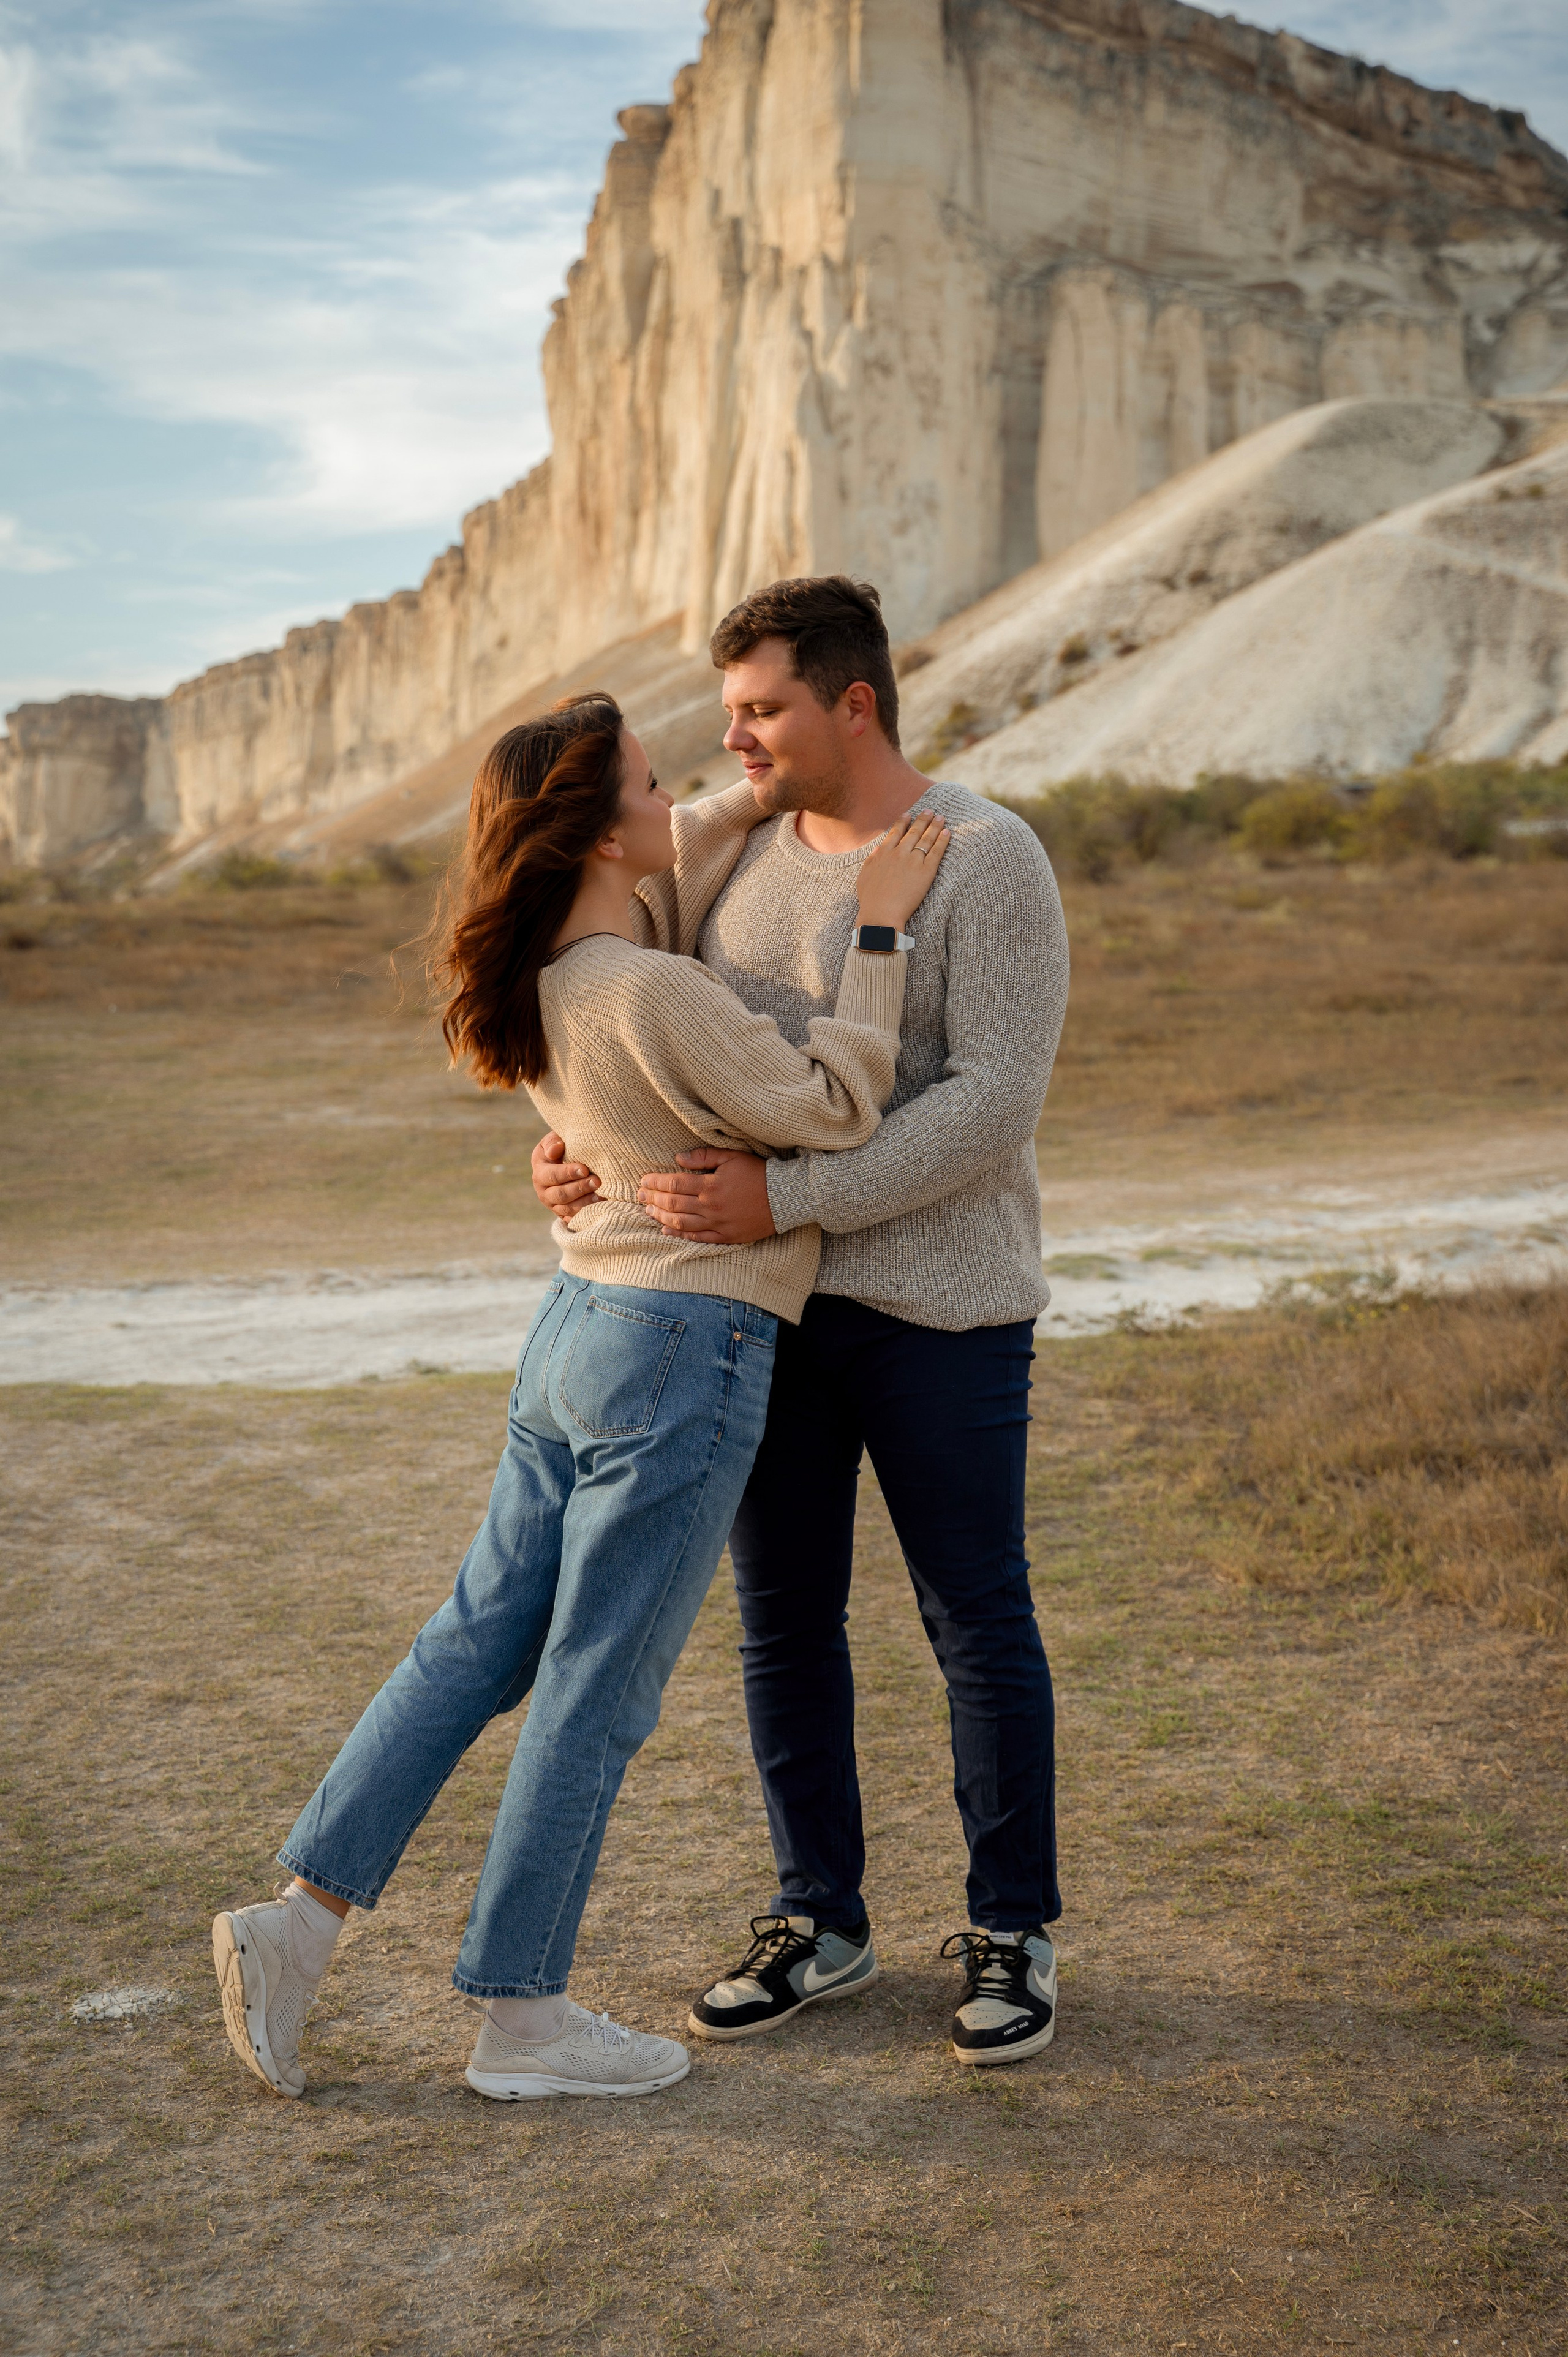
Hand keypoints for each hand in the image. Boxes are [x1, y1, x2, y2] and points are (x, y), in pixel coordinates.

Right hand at [531, 1131, 600, 1228]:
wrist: (567, 1164)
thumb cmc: (563, 1148)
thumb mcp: (554, 1141)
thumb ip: (553, 1142)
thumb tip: (554, 1151)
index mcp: (540, 1173)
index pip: (552, 1175)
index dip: (568, 1173)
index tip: (584, 1169)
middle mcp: (544, 1192)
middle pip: (561, 1194)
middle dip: (580, 1188)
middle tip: (597, 1182)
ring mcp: (555, 1206)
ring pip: (568, 1209)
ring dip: (586, 1203)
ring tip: (602, 1195)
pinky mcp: (565, 1215)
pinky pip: (575, 1219)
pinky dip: (587, 1215)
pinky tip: (601, 1207)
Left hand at [637, 1149, 775, 1242]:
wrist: (784, 1197)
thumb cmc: (758, 1173)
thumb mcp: (732, 1157)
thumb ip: (704, 1156)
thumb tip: (678, 1158)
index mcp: (710, 1185)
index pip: (674, 1183)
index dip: (655, 1182)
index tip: (643, 1180)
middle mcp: (710, 1206)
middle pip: (673, 1204)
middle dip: (652, 1199)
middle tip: (638, 1195)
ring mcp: (717, 1224)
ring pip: (681, 1222)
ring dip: (660, 1217)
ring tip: (647, 1211)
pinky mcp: (725, 1236)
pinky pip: (697, 1238)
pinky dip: (679, 1234)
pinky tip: (665, 1230)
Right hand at [856, 807, 950, 932]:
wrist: (881, 914)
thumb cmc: (871, 899)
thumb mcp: (865, 875)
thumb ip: (872, 859)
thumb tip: (879, 848)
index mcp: (884, 853)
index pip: (895, 832)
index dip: (903, 822)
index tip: (908, 814)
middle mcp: (899, 853)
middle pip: (913, 832)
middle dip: (922, 819)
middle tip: (929, 811)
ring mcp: (913, 861)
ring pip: (926, 839)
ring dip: (934, 826)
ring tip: (941, 817)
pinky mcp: (926, 872)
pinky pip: (936, 852)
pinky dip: (943, 841)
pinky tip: (947, 832)